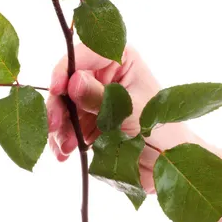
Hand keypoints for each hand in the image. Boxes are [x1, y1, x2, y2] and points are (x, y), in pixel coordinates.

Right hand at [47, 44, 193, 191]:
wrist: (168, 167)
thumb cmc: (162, 130)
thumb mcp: (131, 112)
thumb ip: (100, 98)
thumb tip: (73, 82)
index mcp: (119, 60)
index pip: (85, 54)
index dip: (66, 68)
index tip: (57, 89)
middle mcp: (103, 75)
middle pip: (67, 81)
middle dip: (59, 104)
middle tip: (54, 125)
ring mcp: (93, 99)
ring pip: (63, 106)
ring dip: (59, 127)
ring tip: (66, 148)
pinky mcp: (87, 122)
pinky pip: (65, 126)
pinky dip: (61, 140)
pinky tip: (65, 154)